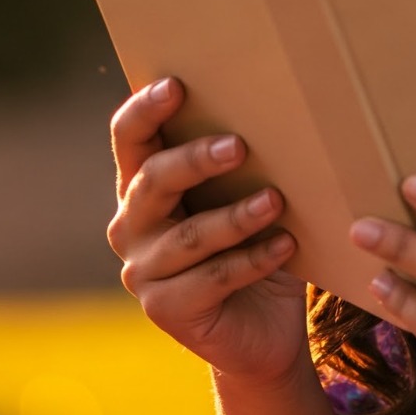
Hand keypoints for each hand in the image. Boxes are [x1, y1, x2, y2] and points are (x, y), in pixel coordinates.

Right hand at [107, 78, 309, 384]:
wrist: (264, 329)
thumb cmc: (256, 245)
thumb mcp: (248, 198)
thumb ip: (244, 163)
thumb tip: (280, 108)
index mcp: (143, 185)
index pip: (129, 138)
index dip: (145, 109)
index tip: (176, 85)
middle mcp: (131, 225)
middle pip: (153, 181)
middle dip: (195, 159)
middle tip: (239, 146)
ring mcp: (143, 270)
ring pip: (189, 235)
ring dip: (235, 217)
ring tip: (275, 200)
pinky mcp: (165, 309)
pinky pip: (212, 279)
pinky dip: (253, 260)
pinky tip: (287, 246)